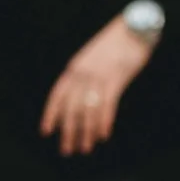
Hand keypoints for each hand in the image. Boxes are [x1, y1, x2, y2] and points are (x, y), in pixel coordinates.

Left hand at [40, 16, 153, 156]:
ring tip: (85, 148)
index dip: (51, 114)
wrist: (133, 30)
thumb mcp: (91, 58)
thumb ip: (83, 75)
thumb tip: (79, 100)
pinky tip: (103, 135)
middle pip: (71, 108)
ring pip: (88, 111)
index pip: (58, 95)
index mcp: (74, 67)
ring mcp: (99, 77)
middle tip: (67, 150)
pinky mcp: (116, 80)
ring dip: (86, 132)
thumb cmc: (114, 45)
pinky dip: (104, 122)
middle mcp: (83, 73)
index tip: (46, 131)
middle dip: (68, 131)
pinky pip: (107, 106)